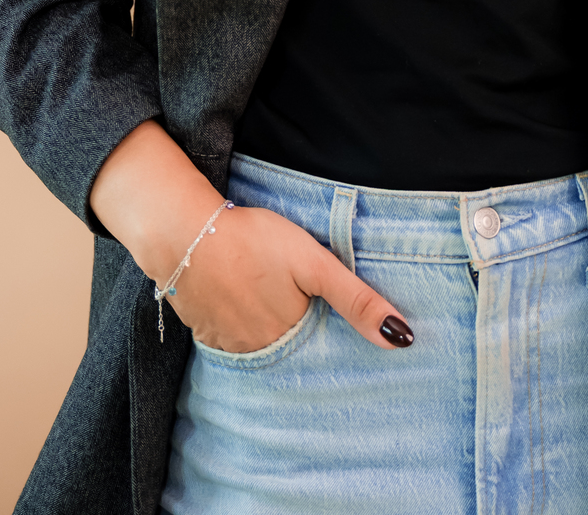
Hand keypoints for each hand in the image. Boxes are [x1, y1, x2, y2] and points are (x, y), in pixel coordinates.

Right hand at [162, 201, 412, 354]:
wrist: (185, 234)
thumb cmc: (254, 241)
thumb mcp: (314, 263)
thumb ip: (356, 300)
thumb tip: (402, 338)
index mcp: (291, 337)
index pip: (322, 352)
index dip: (332, 338)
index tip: (339, 329)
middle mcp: (260, 352)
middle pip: (292, 351)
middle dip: (302, 337)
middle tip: (300, 305)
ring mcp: (230, 345)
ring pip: (262, 347)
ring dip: (272, 333)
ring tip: (274, 303)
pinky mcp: (205, 331)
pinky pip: (233, 340)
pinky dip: (243, 327)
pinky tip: (245, 302)